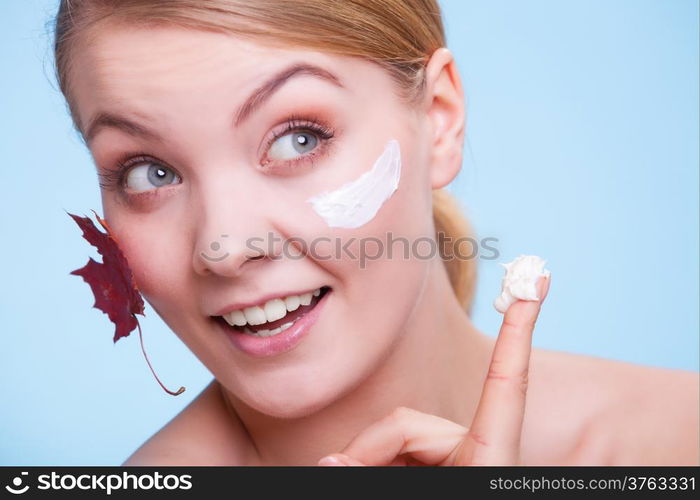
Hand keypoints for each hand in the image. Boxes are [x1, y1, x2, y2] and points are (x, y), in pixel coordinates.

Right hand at [318, 274, 550, 465]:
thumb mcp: (416, 496)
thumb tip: (330, 461)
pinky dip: (373, 460)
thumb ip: (371, 472)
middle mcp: (473, 453)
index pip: (506, 385)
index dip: (519, 332)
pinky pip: (396, 453)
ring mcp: (454, 462)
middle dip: (368, 446)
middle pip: (411, 423)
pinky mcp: (437, 467)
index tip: (535, 284)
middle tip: (334, 471)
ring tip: (344, 474)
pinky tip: (355, 470)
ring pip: (397, 438)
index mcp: (490, 460)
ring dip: (366, 457)